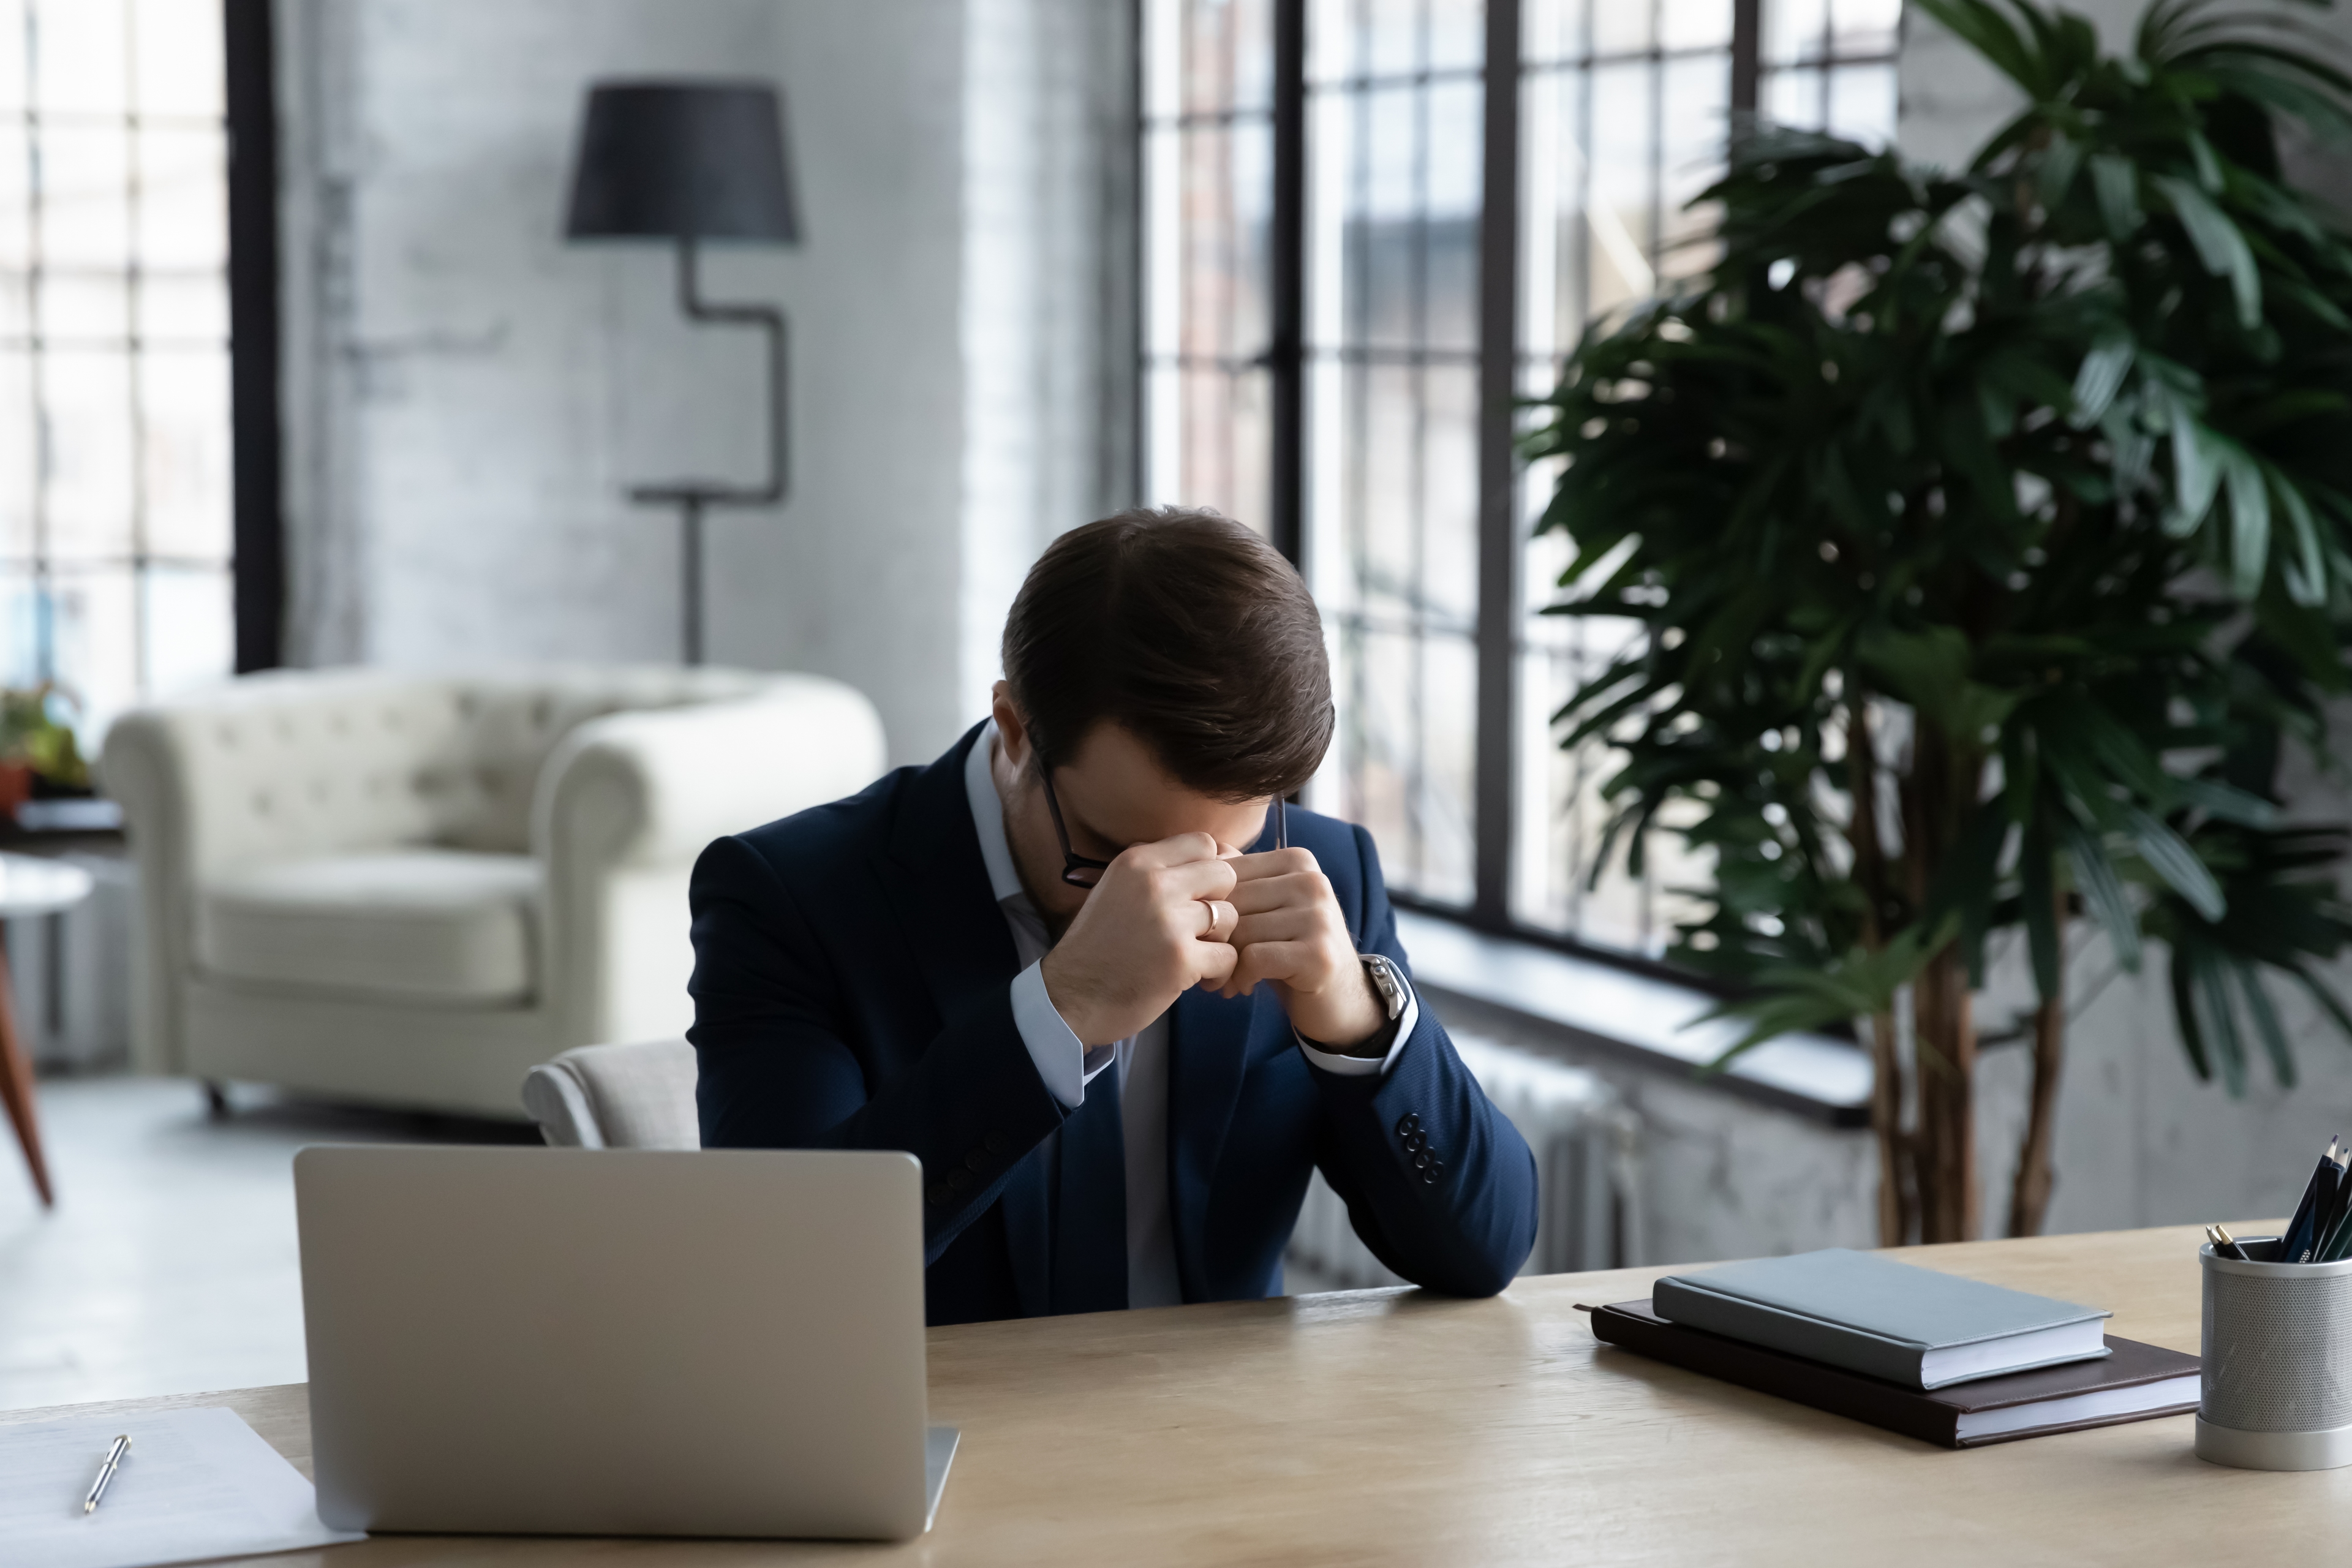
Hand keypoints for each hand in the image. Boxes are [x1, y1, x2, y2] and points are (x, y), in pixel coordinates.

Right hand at [1040, 833, 1239, 1045]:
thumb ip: (1159, 872)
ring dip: (1221, 941)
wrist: (1070, 999)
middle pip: (1224, 874)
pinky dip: (1220, 972)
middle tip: (1203, 929)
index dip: (1213, 868)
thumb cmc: (1098, 947)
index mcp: (1136, 862)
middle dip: (1221, 902)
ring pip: (1230, 916)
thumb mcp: (1117, 889)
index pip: (1203, 843)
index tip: (1205, 894)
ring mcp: (1168, 921)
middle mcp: (1152, 884)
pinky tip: (1200, 980)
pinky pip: (1228, 956)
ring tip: (1198, 958)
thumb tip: (1221, 856)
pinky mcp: (1180, 959)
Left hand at [1219, 847, 1386, 1050]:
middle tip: (1211, 963)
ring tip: (1227, 977)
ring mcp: (1319, 917)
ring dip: (1224, 963)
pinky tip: (1244, 986)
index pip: (1227, 874)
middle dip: (1213, 938)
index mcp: (1298, 860)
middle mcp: (1312, 882)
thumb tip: (1208, 848)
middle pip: (1232, 903)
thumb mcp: (1267, 905)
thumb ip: (1241, 875)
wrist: (1338, 997)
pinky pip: (1254, 958)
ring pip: (1240, 931)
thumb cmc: (1291, 948)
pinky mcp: (1318, 953)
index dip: (1207, 908)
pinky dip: (1241, 977)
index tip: (1207, 936)